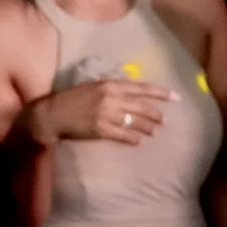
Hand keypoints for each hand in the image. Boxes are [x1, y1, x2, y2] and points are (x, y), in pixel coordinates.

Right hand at [26, 77, 177, 147]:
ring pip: (135, 122)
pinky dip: (133, 139)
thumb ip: (114, 88)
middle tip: (164, 120)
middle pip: (142, 107)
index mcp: (110, 85)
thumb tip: (134, 93)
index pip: (142, 88)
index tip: (176, 98)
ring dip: (147, 128)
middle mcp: (111, 98)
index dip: (161, 93)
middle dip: (156, 114)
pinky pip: (123, 135)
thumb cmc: (72, 98)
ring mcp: (106, 115)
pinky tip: (138, 141)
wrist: (51, 114)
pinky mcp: (101, 130)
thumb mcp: (94, 86)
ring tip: (155, 131)